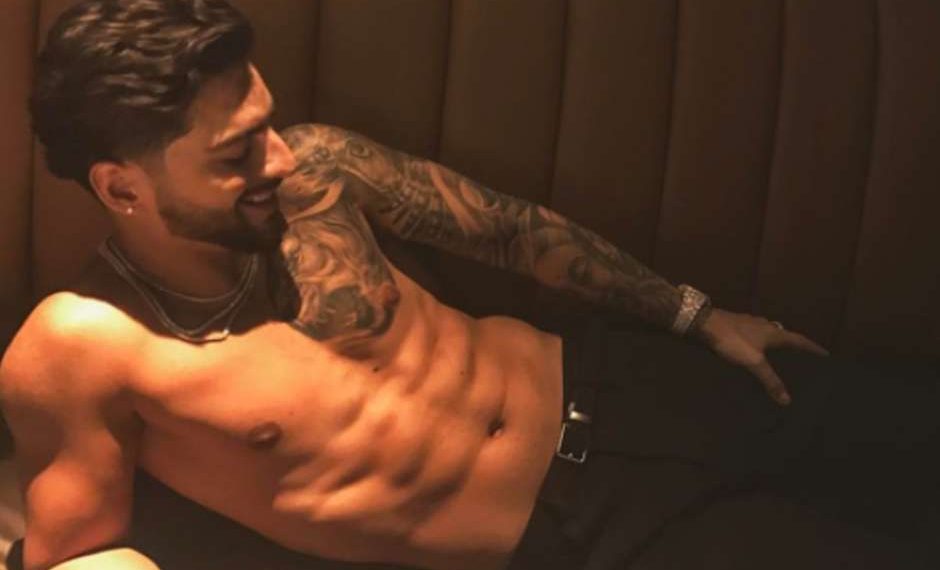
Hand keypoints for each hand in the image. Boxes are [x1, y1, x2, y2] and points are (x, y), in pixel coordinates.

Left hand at [694, 308, 829, 405]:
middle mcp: (765, 326)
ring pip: (769, 336)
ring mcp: (749, 325)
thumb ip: (770, 380)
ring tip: (781, 359)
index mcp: (774, 332)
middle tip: (803, 359)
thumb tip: (787, 400)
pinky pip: (755, 338)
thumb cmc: (732, 340)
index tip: (826, 354)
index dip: (812, 348)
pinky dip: (760, 346)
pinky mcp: (736, 328)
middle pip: (785, 336)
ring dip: (776, 346)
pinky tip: (754, 353)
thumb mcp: (753, 361)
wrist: (703, 324)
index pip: (800, 340)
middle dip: (794, 347)